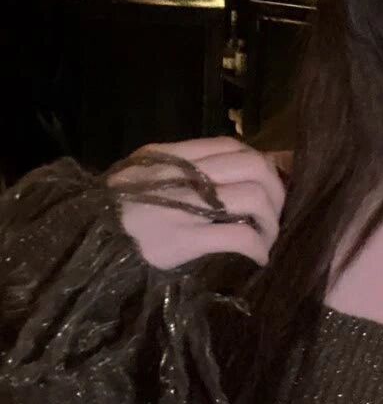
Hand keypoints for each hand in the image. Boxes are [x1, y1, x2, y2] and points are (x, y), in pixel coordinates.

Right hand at [109, 137, 285, 269]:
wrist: (84, 243)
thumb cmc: (114, 214)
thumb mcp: (142, 176)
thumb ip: (178, 170)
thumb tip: (228, 175)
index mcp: (170, 156)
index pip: (231, 145)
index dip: (263, 164)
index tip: (270, 184)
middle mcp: (180, 174)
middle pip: (254, 166)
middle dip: (276, 191)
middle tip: (273, 215)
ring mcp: (182, 206)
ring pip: (253, 197)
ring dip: (270, 221)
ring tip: (266, 238)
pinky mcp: (182, 239)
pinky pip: (238, 236)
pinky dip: (257, 247)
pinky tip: (257, 257)